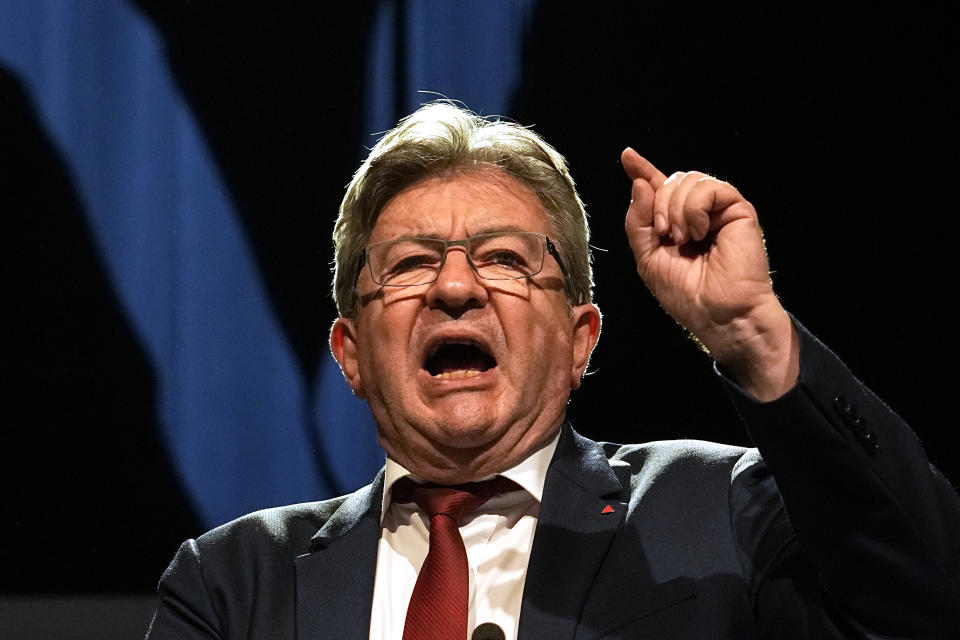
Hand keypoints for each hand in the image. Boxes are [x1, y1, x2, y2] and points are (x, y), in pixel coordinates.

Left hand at [621, 148, 797, 400]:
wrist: (717, 313)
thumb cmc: (686, 293)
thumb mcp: (647, 257)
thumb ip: (638, 220)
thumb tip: (640, 181)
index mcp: (676, 222)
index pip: (658, 188)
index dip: (643, 170)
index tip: (627, 156)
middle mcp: (697, 212)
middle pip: (670, 180)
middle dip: (658, 204)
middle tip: (664, 234)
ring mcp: (718, 209)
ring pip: (687, 180)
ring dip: (675, 208)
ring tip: (683, 239)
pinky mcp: (737, 208)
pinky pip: (708, 187)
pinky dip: (694, 208)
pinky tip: (698, 232)